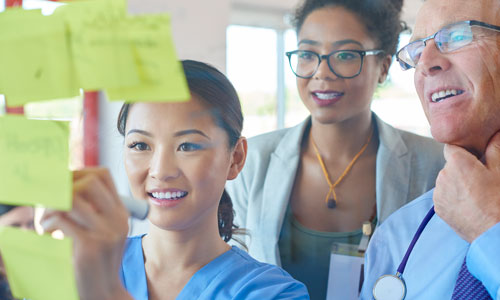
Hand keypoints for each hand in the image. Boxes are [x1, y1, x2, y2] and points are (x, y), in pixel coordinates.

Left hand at [40, 167, 131, 299]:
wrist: (103, 292)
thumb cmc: (96, 261)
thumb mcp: (103, 232)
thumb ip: (92, 210)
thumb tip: (64, 185)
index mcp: (121, 213)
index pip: (103, 175)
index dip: (79, 172)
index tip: (63, 183)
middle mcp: (117, 220)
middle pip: (89, 181)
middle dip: (64, 186)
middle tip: (51, 201)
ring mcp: (106, 233)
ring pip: (73, 198)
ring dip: (52, 205)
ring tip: (47, 220)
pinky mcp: (90, 247)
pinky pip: (63, 220)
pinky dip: (49, 223)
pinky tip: (49, 233)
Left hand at [434, 131, 499, 241]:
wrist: (493, 232)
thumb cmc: (499, 200)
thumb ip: (495, 149)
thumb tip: (495, 134)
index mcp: (457, 162)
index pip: (451, 146)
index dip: (463, 151)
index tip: (473, 158)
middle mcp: (442, 175)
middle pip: (449, 165)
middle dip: (462, 169)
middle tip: (480, 180)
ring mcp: (438, 192)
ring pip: (446, 181)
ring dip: (456, 184)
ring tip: (476, 195)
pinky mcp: (437, 207)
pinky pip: (444, 196)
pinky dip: (453, 197)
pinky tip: (469, 204)